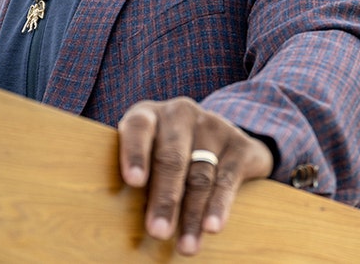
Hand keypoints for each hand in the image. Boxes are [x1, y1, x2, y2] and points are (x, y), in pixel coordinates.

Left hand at [118, 97, 273, 255]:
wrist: (219, 135)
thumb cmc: (166, 151)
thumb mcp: (146, 153)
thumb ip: (137, 174)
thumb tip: (119, 217)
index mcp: (149, 114)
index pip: (138, 128)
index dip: (135, 153)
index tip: (133, 182)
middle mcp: (180, 113)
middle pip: (172, 159)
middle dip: (165, 199)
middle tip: (158, 232)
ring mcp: (212, 126)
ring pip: (200, 175)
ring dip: (192, 214)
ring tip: (186, 246)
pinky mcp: (240, 144)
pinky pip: (227, 179)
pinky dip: (218, 206)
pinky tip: (212, 227)